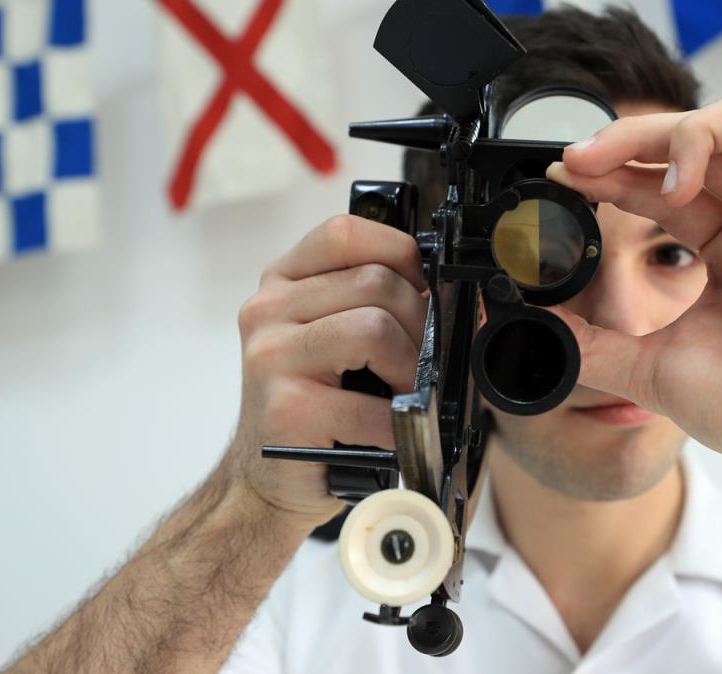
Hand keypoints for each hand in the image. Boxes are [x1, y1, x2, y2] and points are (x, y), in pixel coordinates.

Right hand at [223, 215, 427, 525]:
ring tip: (407, 393)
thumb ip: (375, 303)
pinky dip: (397, 423)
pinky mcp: (286, 410)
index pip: (346, 233)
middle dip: (420, 324)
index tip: (422, 290)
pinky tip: (390, 432)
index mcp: (283, 282)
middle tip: (423, 362)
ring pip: (374, 329)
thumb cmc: (314, 407)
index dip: (400, 254)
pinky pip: (369, 404)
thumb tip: (457, 296)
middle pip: (375, 282)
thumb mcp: (334, 339)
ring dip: (410, 369)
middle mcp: (268, 310)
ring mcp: (272, 357)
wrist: (265, 481)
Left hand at [546, 85, 721, 519]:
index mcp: (720, 245)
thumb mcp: (651, 368)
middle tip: (592, 160)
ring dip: (707, 129)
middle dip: (638, 136)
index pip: (658, 179)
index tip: (566, 175)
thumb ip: (592, 340)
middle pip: (700, 133)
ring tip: (680, 185)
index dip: (612, 167)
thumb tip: (528, 319)